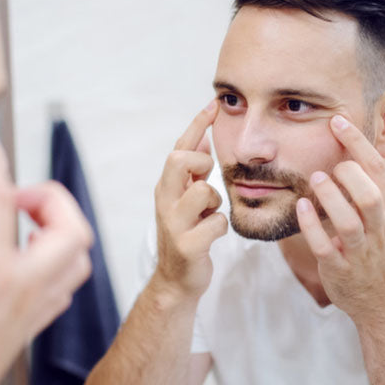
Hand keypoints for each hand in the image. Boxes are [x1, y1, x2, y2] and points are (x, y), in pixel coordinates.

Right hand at [0, 119, 92, 384]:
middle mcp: (26, 288)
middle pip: (72, 227)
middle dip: (49, 196)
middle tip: (9, 191)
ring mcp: (34, 310)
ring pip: (77, 256)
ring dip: (58, 227)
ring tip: (17, 219)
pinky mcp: (31, 327)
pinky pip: (65, 282)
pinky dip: (55, 257)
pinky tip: (21, 257)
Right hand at [152, 100, 228, 298]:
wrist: (176, 280)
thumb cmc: (186, 234)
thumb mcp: (186, 199)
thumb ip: (193, 171)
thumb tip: (202, 137)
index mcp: (166, 186)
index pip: (180, 147)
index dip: (197, 124)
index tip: (214, 104)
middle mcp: (164, 200)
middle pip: (178, 159)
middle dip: (201, 161)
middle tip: (208, 176)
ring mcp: (173, 224)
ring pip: (203, 192)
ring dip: (215, 201)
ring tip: (209, 214)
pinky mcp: (187, 246)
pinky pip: (216, 224)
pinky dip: (220, 228)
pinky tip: (212, 235)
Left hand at [295, 114, 384, 322]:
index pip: (379, 171)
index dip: (358, 143)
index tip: (338, 121)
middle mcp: (380, 232)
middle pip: (368, 195)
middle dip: (346, 172)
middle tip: (329, 164)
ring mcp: (360, 253)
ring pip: (347, 220)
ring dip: (328, 196)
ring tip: (315, 179)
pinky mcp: (339, 270)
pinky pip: (323, 245)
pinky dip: (310, 225)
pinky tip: (300, 206)